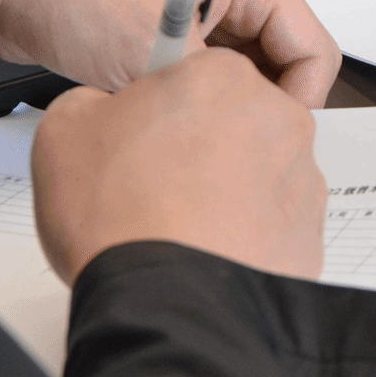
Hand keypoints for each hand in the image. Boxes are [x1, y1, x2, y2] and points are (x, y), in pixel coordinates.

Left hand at [0, 0, 341, 108]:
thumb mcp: (163, 55)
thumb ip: (224, 93)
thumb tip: (259, 129)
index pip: (311, 45)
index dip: (298, 100)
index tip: (270, 136)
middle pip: (281, 57)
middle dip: (257, 101)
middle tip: (230, 139)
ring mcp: (198, 0)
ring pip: (241, 70)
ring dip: (219, 100)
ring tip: (191, 123)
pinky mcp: (169, 22)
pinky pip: (204, 70)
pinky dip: (193, 96)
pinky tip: (168, 113)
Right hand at [31, 49, 326, 283]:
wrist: (164, 304)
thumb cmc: (122, 216)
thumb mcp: (65, 128)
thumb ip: (93, 100)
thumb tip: (103, 110)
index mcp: (223, 76)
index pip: (194, 72)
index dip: (160, 105)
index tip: (139, 130)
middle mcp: (278, 120)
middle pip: (234, 119)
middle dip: (200, 144)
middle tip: (152, 181)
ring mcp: (302, 179)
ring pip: (257, 172)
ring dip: (224, 190)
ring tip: (175, 224)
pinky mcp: (310, 234)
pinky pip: (272, 223)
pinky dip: (244, 233)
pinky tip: (203, 250)